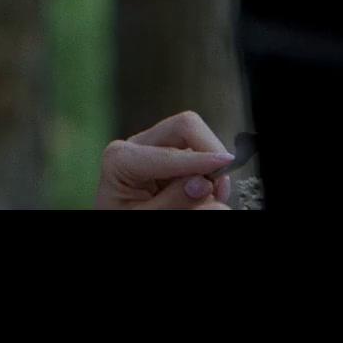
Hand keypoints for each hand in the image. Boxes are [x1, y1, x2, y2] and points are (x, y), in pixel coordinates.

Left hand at [95, 110, 235, 209]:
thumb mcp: (142, 216)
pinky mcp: (168, 154)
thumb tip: (204, 184)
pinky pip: (198, 152)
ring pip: (196, 137)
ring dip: (211, 163)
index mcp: (120, 159)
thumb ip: (173, 202)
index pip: (168, 151)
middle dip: (209, 150)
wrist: (117, 215)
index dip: (201, 158)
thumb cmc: (122, 215)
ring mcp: (153, 146)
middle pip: (184, 126)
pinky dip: (209, 170)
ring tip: (213, 195)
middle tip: (220, 184)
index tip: (225, 163)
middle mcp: (137, 145)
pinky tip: (206, 192)